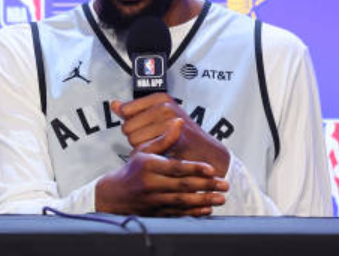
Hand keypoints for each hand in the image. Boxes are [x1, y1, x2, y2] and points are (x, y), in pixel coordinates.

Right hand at [95, 121, 227, 215]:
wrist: (114, 195)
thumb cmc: (133, 169)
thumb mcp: (143, 151)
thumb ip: (164, 139)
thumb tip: (179, 123)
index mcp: (149, 166)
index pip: (175, 167)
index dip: (194, 168)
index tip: (211, 169)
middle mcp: (151, 184)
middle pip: (182, 185)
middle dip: (206, 185)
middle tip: (224, 184)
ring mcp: (154, 201)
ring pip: (182, 201)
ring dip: (204, 201)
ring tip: (221, 198)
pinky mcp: (157, 213)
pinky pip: (178, 214)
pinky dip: (193, 213)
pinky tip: (207, 210)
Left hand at [111, 94, 230, 175]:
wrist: (206, 153)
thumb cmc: (181, 136)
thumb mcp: (157, 117)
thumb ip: (133, 111)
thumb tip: (114, 104)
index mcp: (160, 98)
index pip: (126, 111)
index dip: (133, 124)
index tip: (148, 127)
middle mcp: (165, 106)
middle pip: (128, 127)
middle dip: (137, 138)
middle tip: (155, 140)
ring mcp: (170, 121)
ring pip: (134, 140)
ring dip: (143, 148)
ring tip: (160, 146)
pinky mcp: (173, 138)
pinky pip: (145, 150)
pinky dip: (150, 156)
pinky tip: (162, 153)